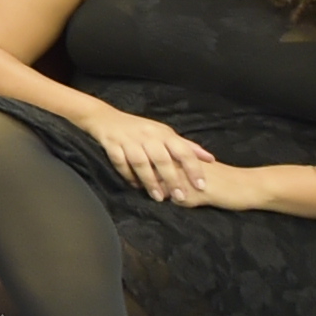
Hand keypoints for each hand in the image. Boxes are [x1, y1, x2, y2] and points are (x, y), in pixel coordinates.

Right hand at [81, 107, 212, 204]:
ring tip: (159, 198)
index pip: (183, 151)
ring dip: (150, 181)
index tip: (200, 185)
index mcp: (163, 133)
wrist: (105, 117)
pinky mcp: (112, 144)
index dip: (193, 168)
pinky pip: (120, 162)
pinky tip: (135, 186)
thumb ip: (186, 146)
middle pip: (162, 159)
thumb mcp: (165, 134)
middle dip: (172, 179)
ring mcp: (129, 140)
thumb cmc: (140, 129)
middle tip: (180, 198)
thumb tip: (210, 159)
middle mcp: (148, 136)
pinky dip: (128, 175)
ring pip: (141, 163)